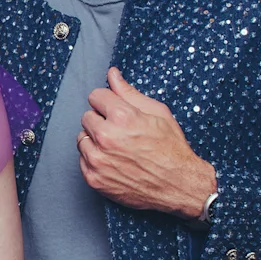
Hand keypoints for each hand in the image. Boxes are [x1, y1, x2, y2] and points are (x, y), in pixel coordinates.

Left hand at [78, 68, 216, 218]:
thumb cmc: (172, 149)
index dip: (108, 102)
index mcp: (122, 117)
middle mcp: (106, 138)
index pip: (95, 96)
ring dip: (95, 140)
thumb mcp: (157, 113)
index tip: (116, 110)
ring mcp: (98, 160)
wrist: (179, 185)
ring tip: (117, 147)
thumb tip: (112, 74)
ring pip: (82, 138)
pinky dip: (94, 159)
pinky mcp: (94, 178)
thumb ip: (129, 92)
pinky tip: (114, 161)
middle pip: (87, 116)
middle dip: (101, 120)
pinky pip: (82, 160)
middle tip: (121, 131)